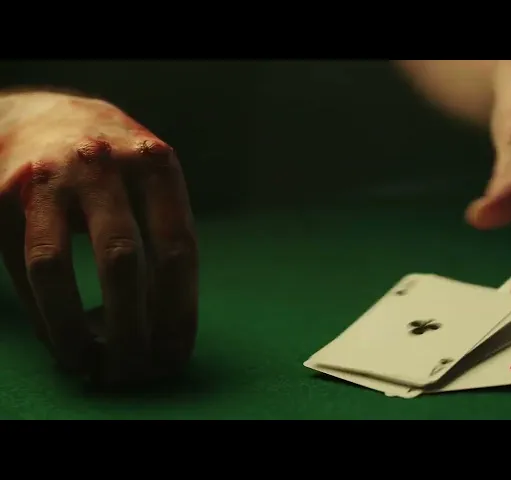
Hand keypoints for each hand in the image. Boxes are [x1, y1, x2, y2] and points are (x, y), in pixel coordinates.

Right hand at [0, 91, 197, 384]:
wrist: (47, 116)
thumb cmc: (115, 168)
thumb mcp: (151, 184)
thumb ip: (163, 239)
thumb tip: (166, 324)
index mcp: (156, 166)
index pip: (177, 248)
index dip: (179, 310)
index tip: (175, 354)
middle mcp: (104, 164)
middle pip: (122, 261)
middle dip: (130, 328)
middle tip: (136, 371)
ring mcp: (50, 177)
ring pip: (56, 267)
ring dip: (73, 329)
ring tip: (91, 367)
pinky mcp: (8, 193)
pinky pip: (22, 267)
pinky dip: (44, 313)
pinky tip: (62, 341)